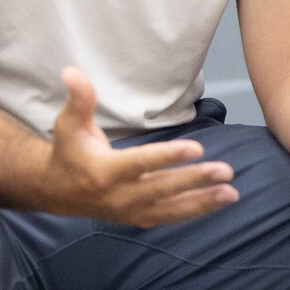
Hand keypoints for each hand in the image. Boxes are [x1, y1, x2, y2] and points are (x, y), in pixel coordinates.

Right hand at [40, 67, 239, 223]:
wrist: (58, 192)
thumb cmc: (69, 150)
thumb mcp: (69, 123)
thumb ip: (79, 99)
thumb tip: (73, 71)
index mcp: (104, 172)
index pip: (141, 164)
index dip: (168, 157)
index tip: (197, 149)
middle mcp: (119, 196)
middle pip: (163, 189)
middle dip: (195, 180)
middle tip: (226, 170)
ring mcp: (130, 211)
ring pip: (171, 209)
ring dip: (203, 202)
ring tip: (231, 192)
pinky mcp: (138, 219)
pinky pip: (170, 217)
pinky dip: (195, 211)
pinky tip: (219, 201)